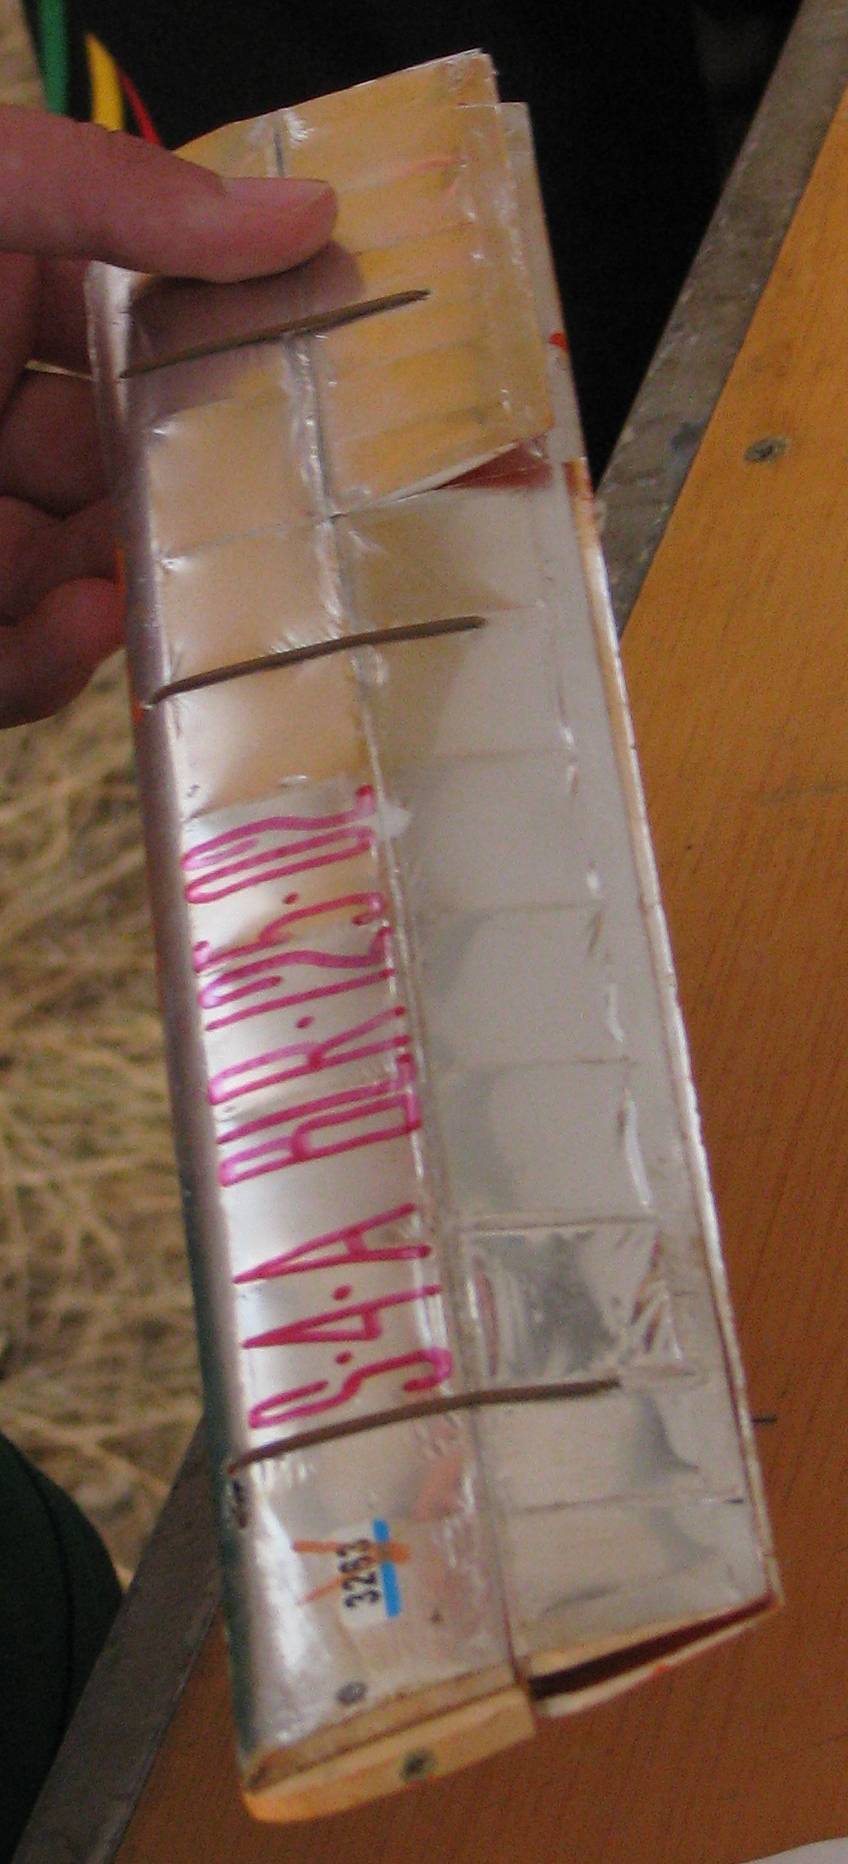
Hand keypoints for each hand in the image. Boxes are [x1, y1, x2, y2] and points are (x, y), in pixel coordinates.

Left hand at [0, 105, 335, 725]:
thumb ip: (123, 199)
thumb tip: (307, 208)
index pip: (150, 324)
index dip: (244, 348)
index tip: (344, 369)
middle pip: (139, 466)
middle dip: (207, 493)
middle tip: (313, 507)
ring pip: (91, 579)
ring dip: (131, 586)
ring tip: (160, 573)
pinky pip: (23, 664)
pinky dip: (55, 656)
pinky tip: (81, 620)